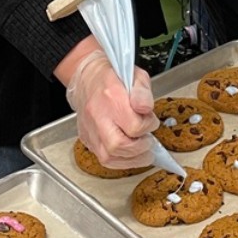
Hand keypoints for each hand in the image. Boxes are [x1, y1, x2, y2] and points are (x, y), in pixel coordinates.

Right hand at [64, 50, 157, 168]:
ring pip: (108, 156)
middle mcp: (98, 115)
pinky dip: (120, 161)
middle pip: (118, 145)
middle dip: (140, 148)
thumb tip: (145, 108)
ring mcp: (90, 128)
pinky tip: (130, 155)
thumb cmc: (113, 77)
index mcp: (112, 96)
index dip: (148, 126)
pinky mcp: (87, 138)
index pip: (134, 124)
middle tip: (149, 142)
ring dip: (131, 159)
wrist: (87, 77)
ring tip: (143, 151)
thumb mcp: (136, 76)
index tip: (151, 121)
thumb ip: (143, 93)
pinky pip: (102, 158)